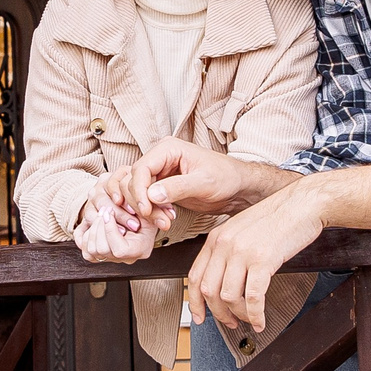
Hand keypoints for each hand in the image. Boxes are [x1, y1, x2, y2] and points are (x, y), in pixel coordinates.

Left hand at [73, 186, 157, 263]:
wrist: (138, 213)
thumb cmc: (146, 208)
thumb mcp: (154, 208)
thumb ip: (158, 212)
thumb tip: (167, 219)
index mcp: (140, 249)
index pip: (119, 250)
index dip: (111, 230)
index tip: (110, 212)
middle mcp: (126, 258)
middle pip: (102, 250)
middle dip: (99, 227)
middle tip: (104, 209)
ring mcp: (111, 257)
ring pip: (91, 251)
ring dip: (92, 229)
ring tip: (100, 214)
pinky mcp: (99, 254)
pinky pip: (85, 251)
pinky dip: (85, 236)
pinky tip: (92, 223)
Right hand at [122, 138, 261, 227]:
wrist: (237, 188)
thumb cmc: (226, 177)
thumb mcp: (204, 182)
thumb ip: (178, 187)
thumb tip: (152, 194)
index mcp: (168, 149)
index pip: (140, 168)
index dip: (139, 191)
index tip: (146, 209)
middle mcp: (160, 159)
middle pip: (133, 181)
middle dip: (142, 203)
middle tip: (160, 220)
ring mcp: (159, 173)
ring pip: (136, 192)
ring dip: (146, 210)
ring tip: (165, 221)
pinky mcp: (161, 188)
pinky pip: (145, 200)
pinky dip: (151, 212)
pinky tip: (166, 218)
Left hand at [186, 180, 326, 334]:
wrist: (303, 204)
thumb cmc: (278, 216)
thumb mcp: (242, 228)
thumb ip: (228, 250)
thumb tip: (223, 279)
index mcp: (217, 237)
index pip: (195, 276)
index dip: (195, 302)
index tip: (199, 315)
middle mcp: (226, 244)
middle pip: (209, 290)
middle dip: (218, 313)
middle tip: (230, 322)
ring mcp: (243, 252)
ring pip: (229, 297)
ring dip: (239, 314)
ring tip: (249, 318)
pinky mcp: (263, 260)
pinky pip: (253, 297)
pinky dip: (256, 314)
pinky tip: (261, 320)